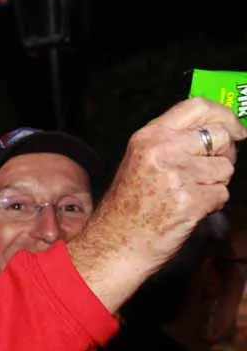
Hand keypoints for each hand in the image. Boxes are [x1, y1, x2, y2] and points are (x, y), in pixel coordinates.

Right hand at [70, 97, 245, 310]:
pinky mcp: (189, 201)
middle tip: (209, 171)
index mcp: (149, 136)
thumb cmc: (128, 206)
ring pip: (225, 168)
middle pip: (220, 137)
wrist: (115, 243)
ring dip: (216, 183)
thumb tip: (218, 130)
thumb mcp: (141, 161)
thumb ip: (172, 141)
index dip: (224, 115)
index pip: (197, 106)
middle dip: (224, 154)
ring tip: (189, 194)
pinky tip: (189, 210)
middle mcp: (161, 151)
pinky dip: (212, 204)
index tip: (236, 128)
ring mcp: (176, 175)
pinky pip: (222, 194)